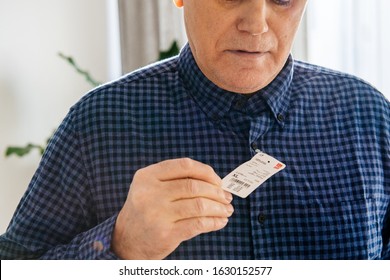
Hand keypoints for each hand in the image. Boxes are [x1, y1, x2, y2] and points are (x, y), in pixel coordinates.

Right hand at [111, 158, 233, 258]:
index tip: (218, 181)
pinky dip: (214, 222)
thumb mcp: (151, 188)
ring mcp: (156, 214)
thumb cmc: (146, 211)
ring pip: (199, 205)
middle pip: (194, 186)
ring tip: (226, 210)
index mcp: (147, 176)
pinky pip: (198, 224)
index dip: (206, 172)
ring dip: (219, 208)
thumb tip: (216, 183)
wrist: (126, 242)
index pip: (184, 165)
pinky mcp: (165, 234)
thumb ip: (176, 180)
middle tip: (227, 197)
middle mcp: (149, 193)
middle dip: (216, 192)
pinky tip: (220, 222)